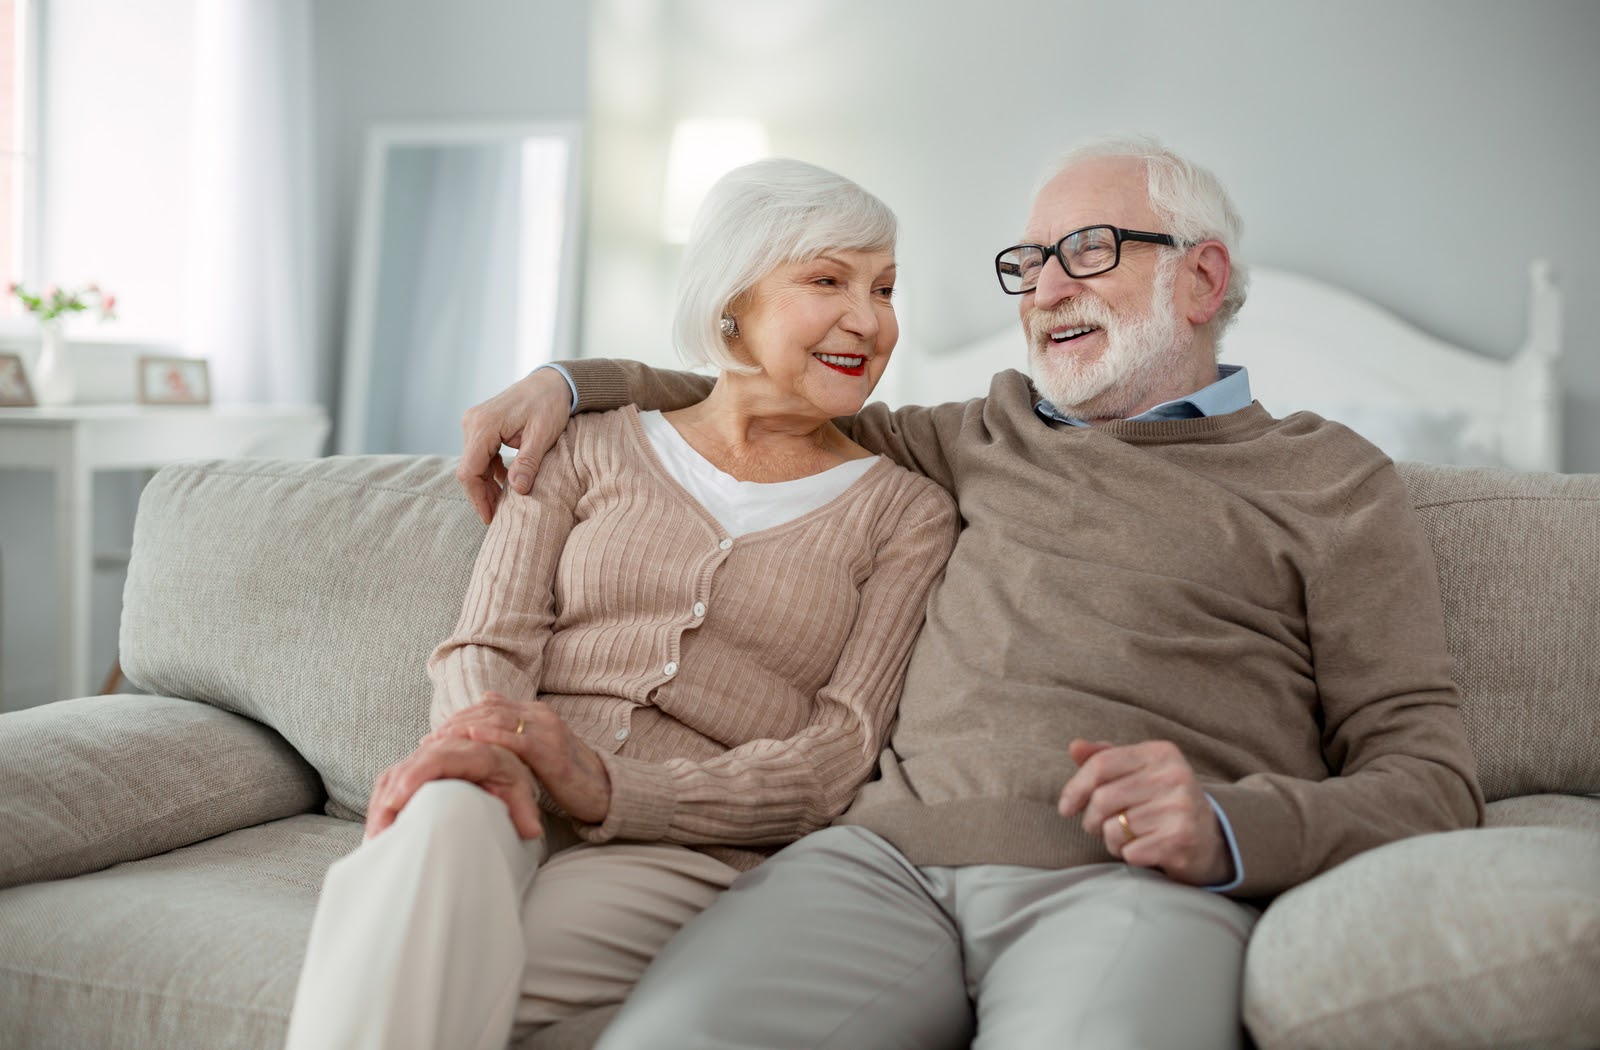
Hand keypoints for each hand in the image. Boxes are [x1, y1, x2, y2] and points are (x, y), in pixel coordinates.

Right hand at [365, 735, 542, 840]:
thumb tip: (532, 831)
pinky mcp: (415, 766)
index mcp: (474, 752)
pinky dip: (380, 802)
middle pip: (410, 766)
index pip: (439, 759)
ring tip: (375, 837)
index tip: (397, 800)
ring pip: (396, 774)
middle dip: (391, 797)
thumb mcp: (521, 792)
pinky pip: (391, 780)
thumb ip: (523, 810)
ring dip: (381, 804)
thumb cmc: (511, 779)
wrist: (504, 760)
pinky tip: (376, 828)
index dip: (416, 777)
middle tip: (379, 831)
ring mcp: (427, 756)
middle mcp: (446, 749)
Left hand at [435, 692, 612, 824]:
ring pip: (498, 720)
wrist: (602, 790)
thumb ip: (516, 731)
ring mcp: (547, 731)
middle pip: (490, 709)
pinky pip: (517, 740)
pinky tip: (471, 740)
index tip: (437, 732)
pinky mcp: (551, 752)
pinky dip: (491, 738)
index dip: (461, 716)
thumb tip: (486, 708)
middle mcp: (541, 716)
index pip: (490, 705)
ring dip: (465, 729)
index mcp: (536, 713)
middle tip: (431, 738)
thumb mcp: (539, 748)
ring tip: (441, 741)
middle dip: (457, 722)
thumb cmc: (567, 774)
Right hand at [456, 367, 572, 523]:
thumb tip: (517, 491)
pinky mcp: (481, 426)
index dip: (478, 498)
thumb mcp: (542, 435)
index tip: (490, 518)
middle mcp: (473, 423)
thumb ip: (528, 462)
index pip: (469, 470)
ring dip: (486, 484)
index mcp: (483, 425)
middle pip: (468, 469)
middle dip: (481, 495)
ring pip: (472, 463)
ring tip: (502, 504)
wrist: (551, 382)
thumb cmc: (549, 405)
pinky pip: (480, 455)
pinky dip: (491, 471)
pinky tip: (506, 483)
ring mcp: (475, 423)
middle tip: (497, 517)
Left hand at [1058, 739, 1231, 886]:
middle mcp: (1174, 776)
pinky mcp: (1181, 840)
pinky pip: (1129, 851)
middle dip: (1090, 819)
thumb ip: (1106, 759)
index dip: (1074, 788)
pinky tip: (1143, 849)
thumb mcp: (1139, 773)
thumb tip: (1075, 747)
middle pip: (1102, 798)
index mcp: (1161, 753)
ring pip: (1113, 828)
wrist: (1211, 839)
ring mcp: (1180, 809)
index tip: (1065, 808)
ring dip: (1111, 840)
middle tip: (1097, 827)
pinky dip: (1128, 855)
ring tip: (1127, 837)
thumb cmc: (1163, 802)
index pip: (1100, 764)